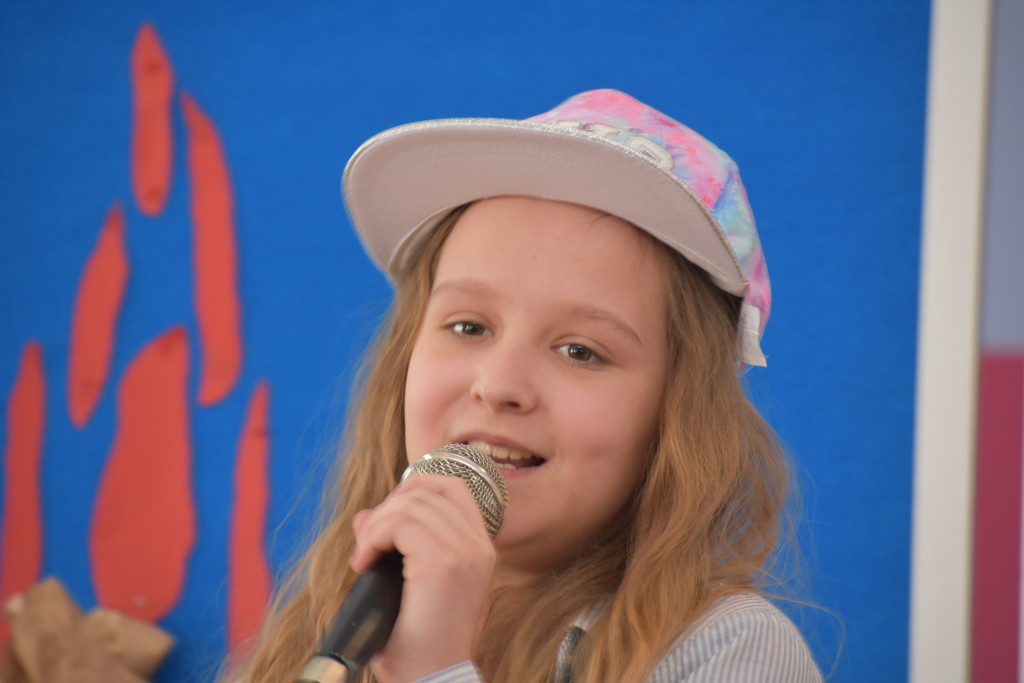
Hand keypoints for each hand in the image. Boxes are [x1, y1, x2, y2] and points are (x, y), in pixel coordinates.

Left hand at [349, 474, 495, 682]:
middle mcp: (477, 546)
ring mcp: (464, 552)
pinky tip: (364, 563)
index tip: (386, 524)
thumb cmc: (418, 641)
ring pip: (409, 504)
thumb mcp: (408, 583)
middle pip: (426, 491)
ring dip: (375, 526)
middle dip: (386, 510)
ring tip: (364, 559)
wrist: (430, 679)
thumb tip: (364, 515)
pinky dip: (373, 536)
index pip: (452, 488)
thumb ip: (393, 542)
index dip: (412, 491)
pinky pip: (399, 523)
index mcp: (478, 548)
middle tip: (368, 548)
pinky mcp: (443, 564)